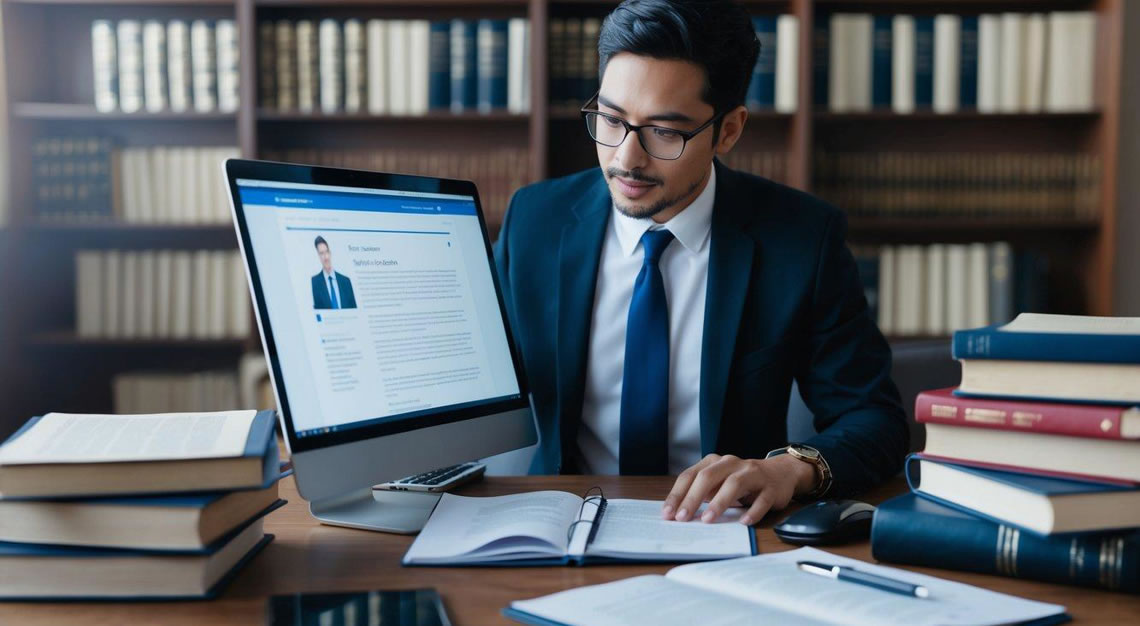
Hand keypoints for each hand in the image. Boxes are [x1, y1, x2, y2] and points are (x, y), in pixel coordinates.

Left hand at [662, 453, 816, 525]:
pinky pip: (761, 499)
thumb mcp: (719, 483)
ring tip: (707, 520)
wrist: (780, 473)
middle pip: (708, 477)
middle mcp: (732, 464)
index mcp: (714, 462)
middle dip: (692, 498)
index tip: (668, 513)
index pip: (690, 476)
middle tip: (682, 518)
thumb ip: (702, 493)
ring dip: (719, 503)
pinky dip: (752, 511)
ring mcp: (752, 473)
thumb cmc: (742, 481)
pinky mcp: (770, 487)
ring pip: (734, 484)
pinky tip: (743, 522)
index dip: (677, 494)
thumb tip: (678, 513)